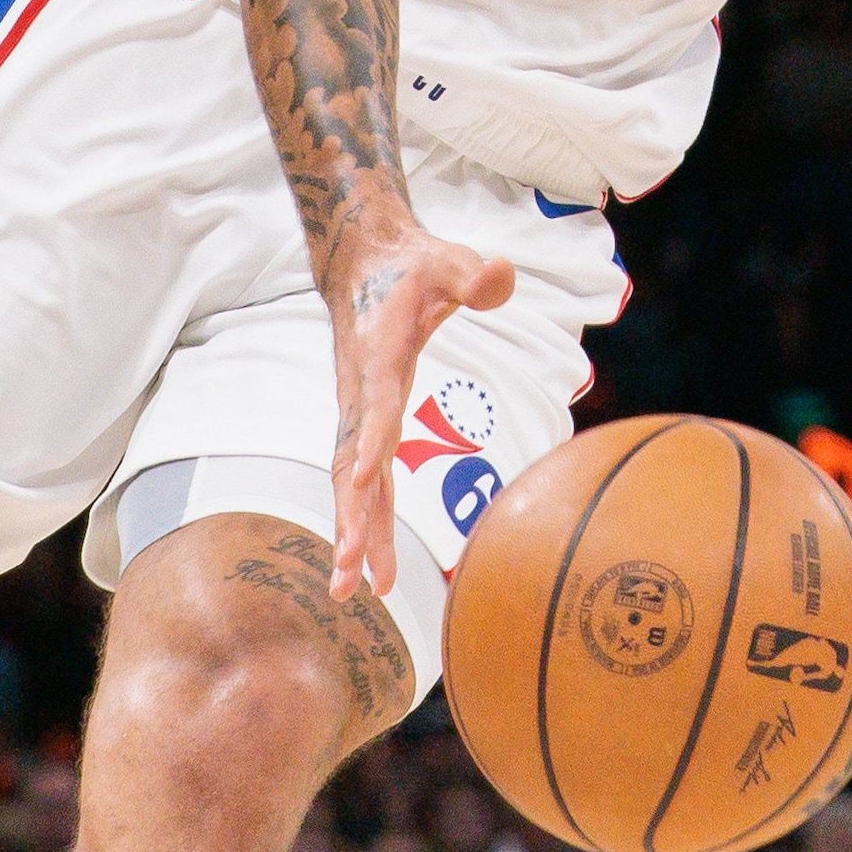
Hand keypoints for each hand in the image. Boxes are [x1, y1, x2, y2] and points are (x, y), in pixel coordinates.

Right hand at [324, 209, 517, 602]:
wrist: (362, 262)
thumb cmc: (412, 265)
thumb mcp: (447, 260)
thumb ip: (473, 274)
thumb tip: (501, 278)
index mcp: (376, 358)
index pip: (375, 406)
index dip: (370, 442)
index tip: (361, 482)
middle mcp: (359, 393)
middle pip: (352, 463)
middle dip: (350, 517)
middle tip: (349, 570)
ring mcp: (359, 411)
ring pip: (353, 483)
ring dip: (355, 535)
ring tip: (355, 592)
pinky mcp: (365, 420)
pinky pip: (363, 479)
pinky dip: (364, 520)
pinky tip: (372, 563)